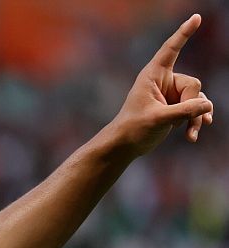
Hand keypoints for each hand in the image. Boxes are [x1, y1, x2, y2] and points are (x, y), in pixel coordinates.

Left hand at [112, 14, 214, 155]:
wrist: (126, 145)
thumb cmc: (134, 128)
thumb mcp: (159, 119)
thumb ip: (184, 111)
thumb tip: (207, 105)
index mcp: (153, 75)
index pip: (171, 49)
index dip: (183, 33)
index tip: (196, 17)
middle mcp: (164, 81)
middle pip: (193, 84)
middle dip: (191, 104)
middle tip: (177, 119)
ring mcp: (172, 94)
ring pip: (198, 99)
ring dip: (196, 117)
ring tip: (191, 134)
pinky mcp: (176, 107)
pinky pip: (196, 109)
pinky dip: (196, 121)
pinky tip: (192, 136)